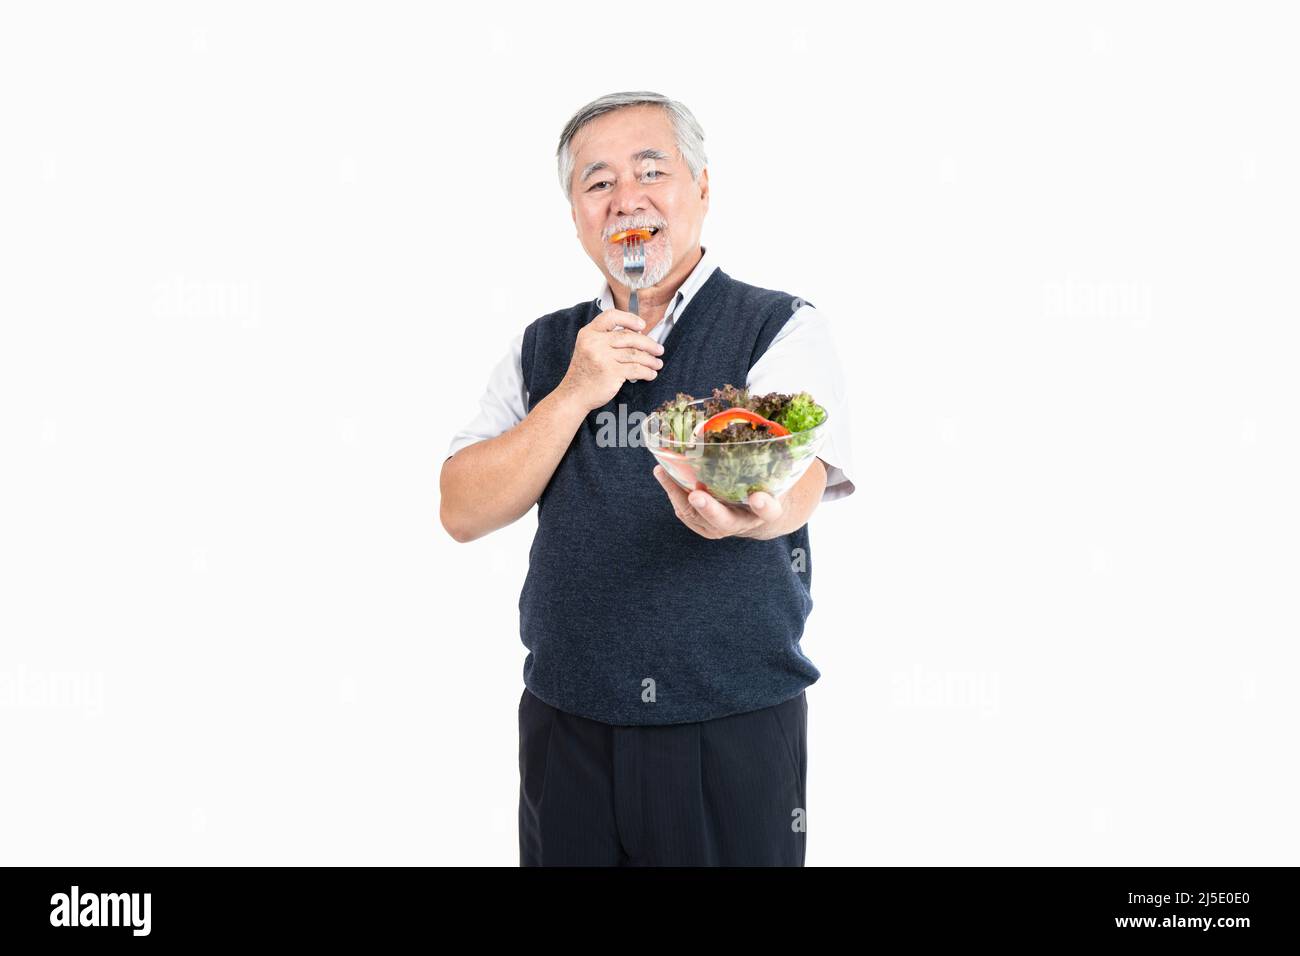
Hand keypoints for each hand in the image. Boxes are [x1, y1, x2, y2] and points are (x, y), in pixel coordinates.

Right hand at [558, 309, 664, 411]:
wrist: (574, 394)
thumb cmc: (585, 372)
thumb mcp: (588, 348)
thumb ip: (606, 339)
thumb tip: (638, 335)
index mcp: (589, 333)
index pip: (611, 316)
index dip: (629, 318)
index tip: (642, 325)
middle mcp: (595, 343)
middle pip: (628, 336)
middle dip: (648, 343)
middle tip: (659, 349)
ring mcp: (603, 357)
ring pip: (635, 354)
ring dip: (650, 360)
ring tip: (657, 364)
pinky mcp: (611, 373)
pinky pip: (635, 369)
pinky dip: (647, 372)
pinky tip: (651, 374)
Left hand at [652, 465, 787, 538]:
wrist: (753, 511)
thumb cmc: (763, 483)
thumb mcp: (771, 471)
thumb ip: (766, 454)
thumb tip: (753, 413)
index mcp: (767, 511)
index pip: (769, 510)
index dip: (764, 505)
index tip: (757, 498)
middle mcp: (742, 523)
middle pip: (725, 520)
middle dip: (709, 509)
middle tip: (696, 496)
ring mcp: (720, 527)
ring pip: (697, 517)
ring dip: (678, 495)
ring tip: (662, 472)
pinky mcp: (702, 526)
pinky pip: (684, 512)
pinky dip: (672, 491)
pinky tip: (662, 472)